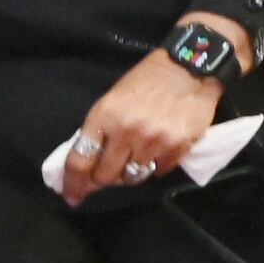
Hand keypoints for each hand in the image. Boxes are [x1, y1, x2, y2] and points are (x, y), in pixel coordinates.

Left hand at [59, 32, 240, 205]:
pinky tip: (161, 148)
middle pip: (105, 176)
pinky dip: (157, 164)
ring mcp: (152, 141)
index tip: (72, 196)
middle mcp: (126, 131)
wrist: (191, 66)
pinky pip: (159, 171)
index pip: (80, 160)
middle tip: (112, 170)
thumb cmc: (148, 80)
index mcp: (104, 115)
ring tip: (140, 155)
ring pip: (133, 177)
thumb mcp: (114, 98)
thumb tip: (90, 166)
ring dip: (133, 171)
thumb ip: (101, 131)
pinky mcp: (177, 147)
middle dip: (106, 177)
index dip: (72, 183)